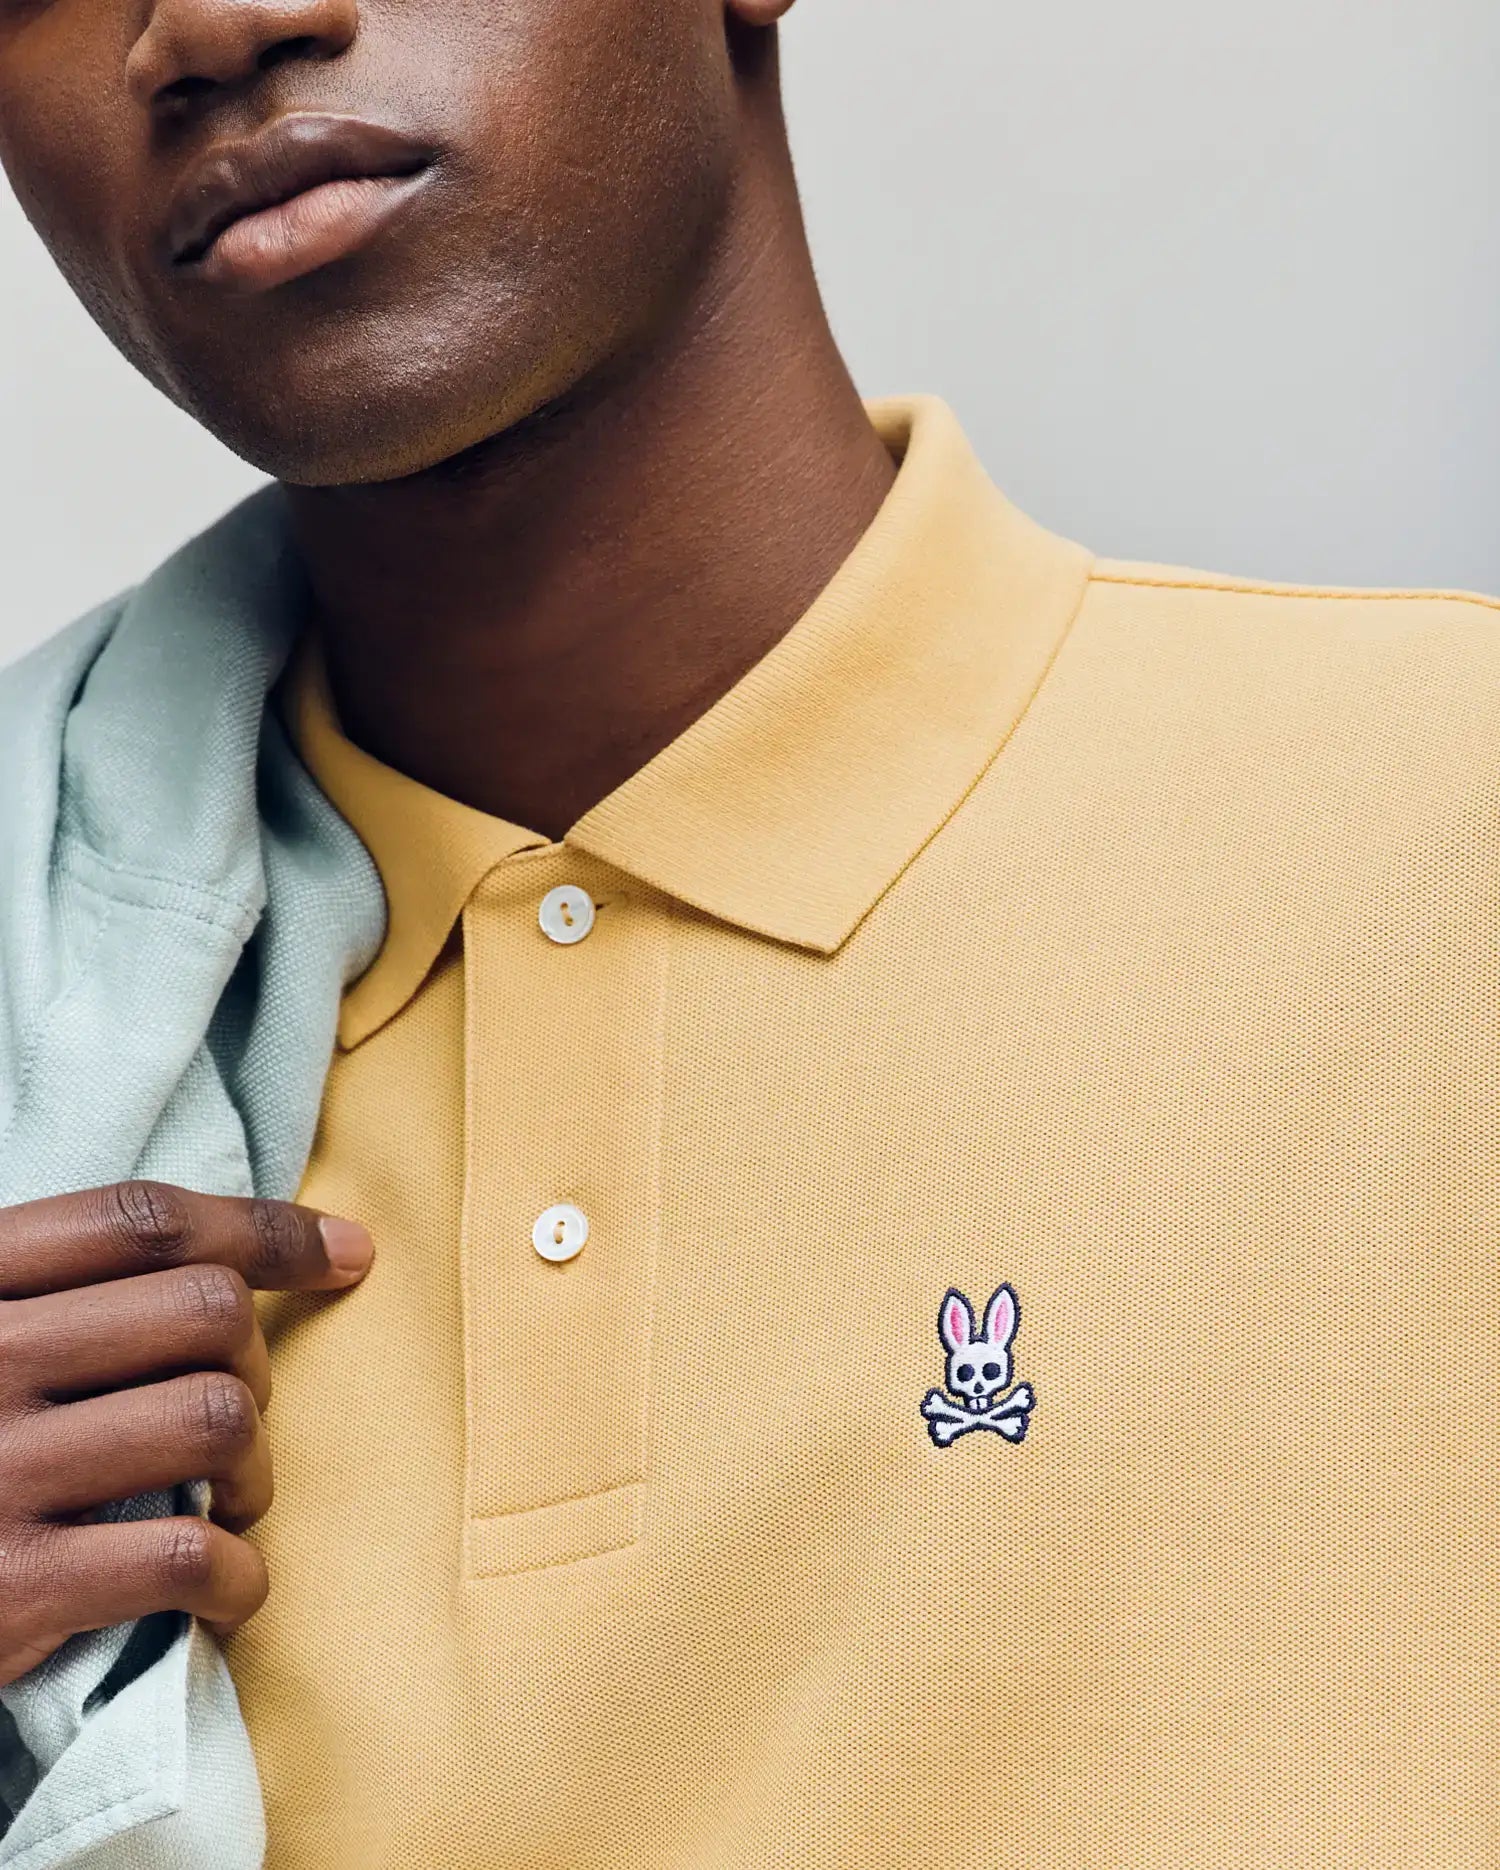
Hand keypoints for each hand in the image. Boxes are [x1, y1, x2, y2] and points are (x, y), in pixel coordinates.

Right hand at [0, 1179, 373, 1687]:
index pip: (143, 1220)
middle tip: (237, 1426)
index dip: (266, 1230)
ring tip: (231, 1504)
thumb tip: (282, 1248)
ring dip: (256, 1471)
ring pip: (217, 1417)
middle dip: (257, 1366)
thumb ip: (66, 1290)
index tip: (346, 1256)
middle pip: (204, 1310)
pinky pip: (189, 1551)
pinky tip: (224, 1590)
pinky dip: (238, 1577)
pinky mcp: (13, 1587)